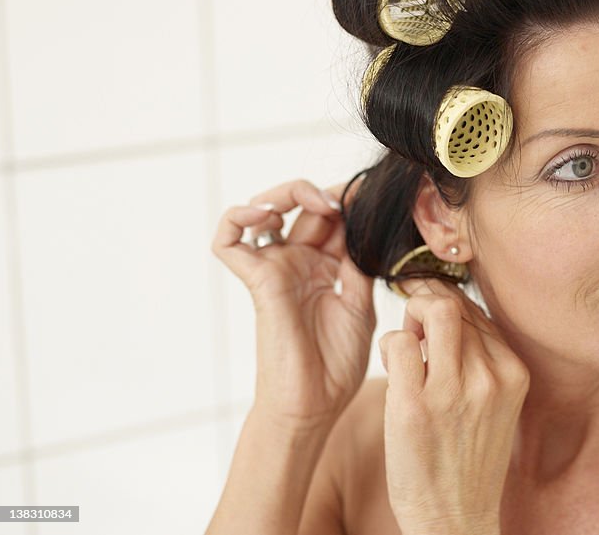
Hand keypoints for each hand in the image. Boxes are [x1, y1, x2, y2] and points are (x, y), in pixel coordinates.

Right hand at [212, 176, 375, 429]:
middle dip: (322, 193)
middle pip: (301, 206)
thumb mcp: (360, 304)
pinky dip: (238, 217)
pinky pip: (228, 240)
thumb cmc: (336, 365)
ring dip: (286, 193)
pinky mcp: (256, 281)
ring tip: (313, 201)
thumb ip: (358, 264)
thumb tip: (364, 225)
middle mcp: (298, 262)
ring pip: (264, 209)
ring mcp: (275, 269)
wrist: (314, 405)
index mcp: (326, 266)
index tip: (370, 199)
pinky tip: (265, 215)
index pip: (332, 217)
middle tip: (343, 201)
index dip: (348, 201)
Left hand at [379, 277, 529, 534]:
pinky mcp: (415, 406)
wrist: (454, 518)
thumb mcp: (493, 404)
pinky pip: (397, 342)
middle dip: (425, 300)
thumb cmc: (467, 459)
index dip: (447, 301)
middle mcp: (489, 377)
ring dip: (409, 318)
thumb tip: (445, 308)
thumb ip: (480, 358)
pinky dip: (390, 345)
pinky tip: (392, 367)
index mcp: (513, 373)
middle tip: (412, 320)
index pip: (477, 310)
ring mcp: (453, 391)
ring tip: (405, 346)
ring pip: (430, 311)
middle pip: (454, 304)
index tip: (429, 309)